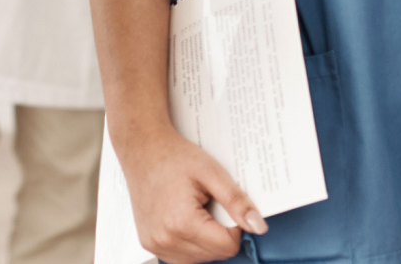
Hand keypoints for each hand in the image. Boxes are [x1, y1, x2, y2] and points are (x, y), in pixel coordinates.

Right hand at [120, 126, 266, 263]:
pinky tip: (184, 219)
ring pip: (200, 259)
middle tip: (206, 202)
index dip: (234, 226)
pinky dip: (190, 243)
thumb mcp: (211, 172)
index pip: (227, 247)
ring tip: (193, 209)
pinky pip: (182, 257)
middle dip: (219, 232)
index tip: (225, 205)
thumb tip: (258, 226)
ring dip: (205, 239)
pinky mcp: (150, 244)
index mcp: (182, 223)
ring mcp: (155, 245)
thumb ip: (236, 201)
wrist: (142, 147)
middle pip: (214, 254)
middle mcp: (165, 240)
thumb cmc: (173, 155)